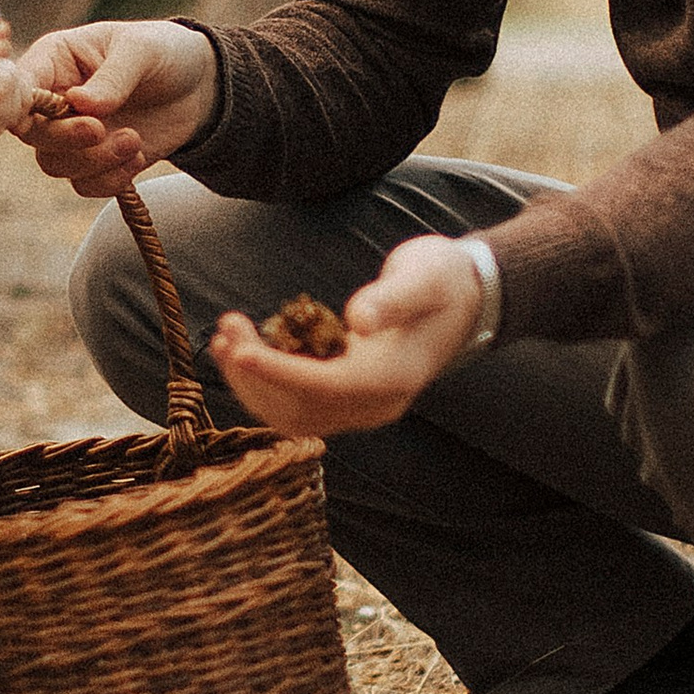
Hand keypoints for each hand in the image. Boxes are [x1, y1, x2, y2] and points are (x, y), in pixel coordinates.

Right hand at [14, 19, 219, 197]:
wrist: (199, 86)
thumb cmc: (163, 51)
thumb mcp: (142, 50)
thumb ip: (112, 76)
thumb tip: (78, 103)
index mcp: (53, 60)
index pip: (15, 87)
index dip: (13, 106)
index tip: (45, 115)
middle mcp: (54, 99)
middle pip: (32, 133)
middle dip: (65, 138)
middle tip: (100, 130)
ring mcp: (72, 133)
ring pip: (55, 163)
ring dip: (94, 161)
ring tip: (134, 139)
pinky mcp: (96, 161)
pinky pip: (84, 184)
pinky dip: (110, 179)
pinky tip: (137, 155)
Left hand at [207, 233, 483, 434]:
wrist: (468, 298)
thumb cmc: (444, 279)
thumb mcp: (424, 278)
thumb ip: (392, 299)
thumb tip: (358, 320)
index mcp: (393, 379)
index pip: (322, 387)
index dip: (275, 371)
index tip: (238, 348)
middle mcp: (377, 404)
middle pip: (300, 411)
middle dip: (254, 375)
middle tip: (226, 329)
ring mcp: (363, 406)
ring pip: (293, 415)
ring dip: (252, 383)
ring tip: (224, 338)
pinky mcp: (350, 397)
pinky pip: (298, 405)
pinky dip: (266, 383)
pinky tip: (245, 349)